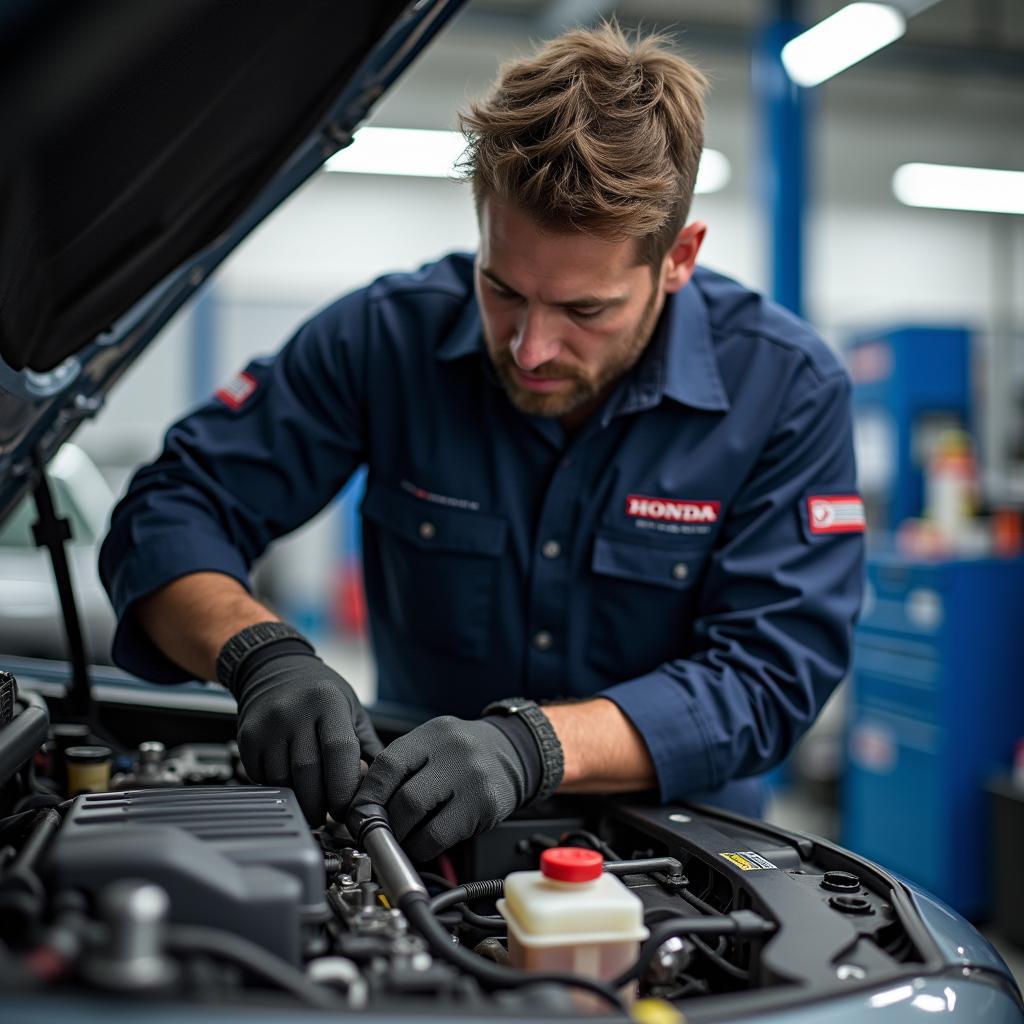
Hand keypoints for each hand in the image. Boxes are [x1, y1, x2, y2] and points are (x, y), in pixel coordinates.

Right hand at [231, 640, 381, 823]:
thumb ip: (367, 747)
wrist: (274, 669)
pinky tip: (291, 784)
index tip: (347, 808)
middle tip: (329, 815)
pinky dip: (279, 790)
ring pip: (282, 780)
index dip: (344, 787)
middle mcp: (294, 711)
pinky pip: (262, 778)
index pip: (338, 752)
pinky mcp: (247, 738)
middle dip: (321, 804)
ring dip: (299, 800)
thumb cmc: (320, 693)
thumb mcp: (351, 709)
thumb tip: (382, 785)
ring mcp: (267, 725)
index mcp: (328, 701)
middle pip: (308, 773)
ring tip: (312, 803)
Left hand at [354, 716, 535, 861]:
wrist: (513, 753)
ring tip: (398, 838)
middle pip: (403, 797)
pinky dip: (422, 847)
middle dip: (383, 823)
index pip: (388, 765)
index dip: (366, 795)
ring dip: (401, 837)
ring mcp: (472, 778)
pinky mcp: (485, 805)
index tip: (356, 814)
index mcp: (432, 734)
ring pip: (419, 819)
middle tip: (375, 833)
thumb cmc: (463, 755)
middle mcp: (454, 751)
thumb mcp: (432, 745)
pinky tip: (421, 844)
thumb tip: (359, 804)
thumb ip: (400, 767)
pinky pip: (440, 836)